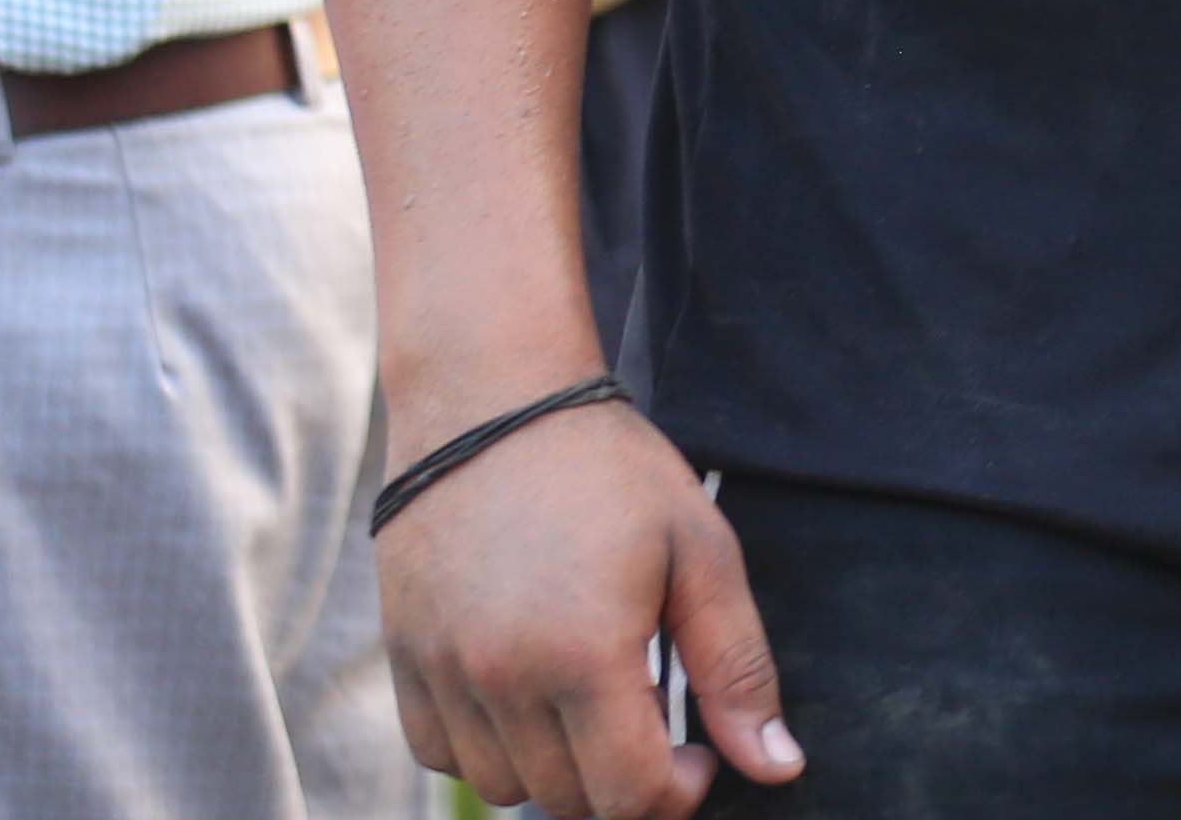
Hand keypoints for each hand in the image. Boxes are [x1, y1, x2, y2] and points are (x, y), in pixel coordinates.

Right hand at [375, 394, 793, 817]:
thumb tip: (778, 769)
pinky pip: (440, 753)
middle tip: (650, 704)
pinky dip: (488, 745)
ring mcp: (442, 673)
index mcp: (583, 655)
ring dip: (556, 766)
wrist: (491, 401)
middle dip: (623, 777)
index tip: (698, 751)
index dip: (678, 793)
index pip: (629, 797)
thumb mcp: (700, 553)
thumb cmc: (610, 469)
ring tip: (590, 689)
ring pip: (503, 786)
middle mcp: (501, 678)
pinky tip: (527, 687)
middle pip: (568, 801)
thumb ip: (737, 670)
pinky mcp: (402, 659)